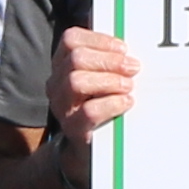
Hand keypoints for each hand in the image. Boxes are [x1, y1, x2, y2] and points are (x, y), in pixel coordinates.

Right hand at [47, 30, 141, 172]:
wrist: (88, 149)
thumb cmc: (99, 105)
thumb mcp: (99, 79)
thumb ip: (108, 61)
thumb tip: (130, 49)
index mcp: (62, 65)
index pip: (71, 39)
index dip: (99, 40)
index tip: (123, 48)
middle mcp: (56, 84)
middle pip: (75, 58)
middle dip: (108, 60)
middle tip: (132, 68)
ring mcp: (62, 107)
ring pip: (76, 81)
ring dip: (109, 80)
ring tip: (128, 86)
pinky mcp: (73, 129)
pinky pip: (88, 111)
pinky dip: (111, 103)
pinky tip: (126, 102)